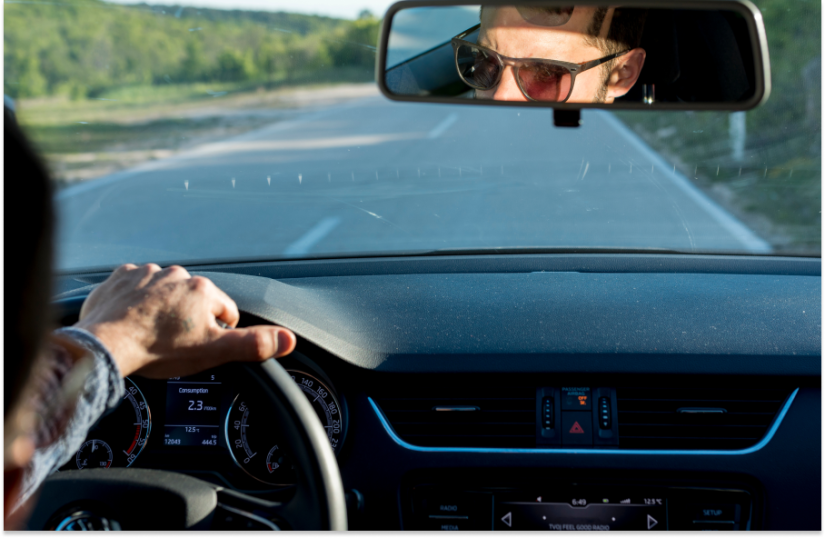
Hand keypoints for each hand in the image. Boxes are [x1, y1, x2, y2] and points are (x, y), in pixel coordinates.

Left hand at [75, 264, 295, 377]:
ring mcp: (147, 273)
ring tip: (151, 331)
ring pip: (166, 292)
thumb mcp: (213, 352)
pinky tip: (133, 318)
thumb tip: (288, 339)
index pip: (225, 312)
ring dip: (163, 308)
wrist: (106, 345)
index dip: (216, 333)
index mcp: (204, 290)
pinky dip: (136, 300)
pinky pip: (136, 286)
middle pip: (195, 300)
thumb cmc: (158, 349)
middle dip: (188, 319)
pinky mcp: (122, 276)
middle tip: (173, 342)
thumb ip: (253, 344)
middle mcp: (178, 275)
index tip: (199, 346)